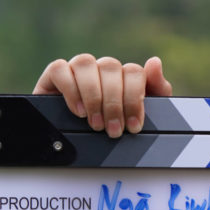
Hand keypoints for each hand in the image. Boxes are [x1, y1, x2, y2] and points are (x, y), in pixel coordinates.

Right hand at [33, 54, 172, 137]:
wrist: (77, 148)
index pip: (133, 71)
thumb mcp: (142, 116)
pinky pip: (59, 68)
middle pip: (110, 67)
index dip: (134, 99)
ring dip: (93, 95)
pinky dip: (70, 88)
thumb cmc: (114, 129)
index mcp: (124, 76)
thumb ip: (157, 89)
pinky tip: (79, 110)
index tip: (133, 126)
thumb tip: (155, 61)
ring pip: (85, 63)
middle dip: (114, 103)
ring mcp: (77, 70)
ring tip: (95, 123)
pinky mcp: (53, 76)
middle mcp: (101, 69)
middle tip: (113, 130)